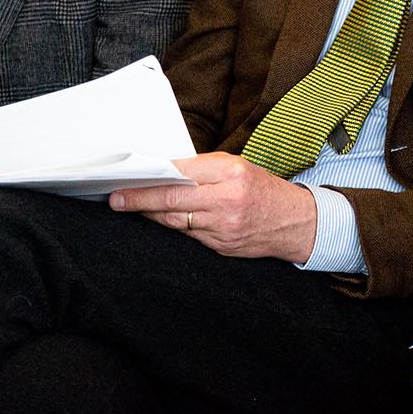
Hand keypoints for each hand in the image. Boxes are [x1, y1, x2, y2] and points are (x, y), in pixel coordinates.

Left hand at [109, 152, 317, 262]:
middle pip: (172, 201)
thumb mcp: (238, 167)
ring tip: (134, 207)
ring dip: (152, 214)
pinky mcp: (221, 246)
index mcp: (232, 173)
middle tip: (117, 200)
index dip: (152, 179)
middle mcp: (227, 201)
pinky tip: (162, 218)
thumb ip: (203, 169)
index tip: (128, 182)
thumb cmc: (264, 189)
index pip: (181, 174)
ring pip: (176, 221)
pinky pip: (189, 235)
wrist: (295, 222)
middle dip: (140, 201)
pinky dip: (174, 225)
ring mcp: (223, 228)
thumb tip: (166, 172)